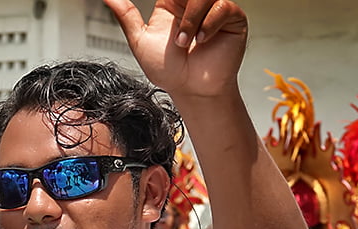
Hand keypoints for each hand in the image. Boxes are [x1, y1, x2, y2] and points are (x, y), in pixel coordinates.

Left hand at [105, 0, 247, 97]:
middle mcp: (193, 3)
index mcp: (171, 3)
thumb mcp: (140, 40)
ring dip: (191, 19)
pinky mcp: (231, 18)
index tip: (164, 6)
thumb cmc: (168, 70)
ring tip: (184, 42)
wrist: (190, 91)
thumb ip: (126, 15)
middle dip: (182, 3)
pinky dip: (209, 23)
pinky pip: (223, 7)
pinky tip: (201, 40)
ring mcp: (213, 9)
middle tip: (175, 32)